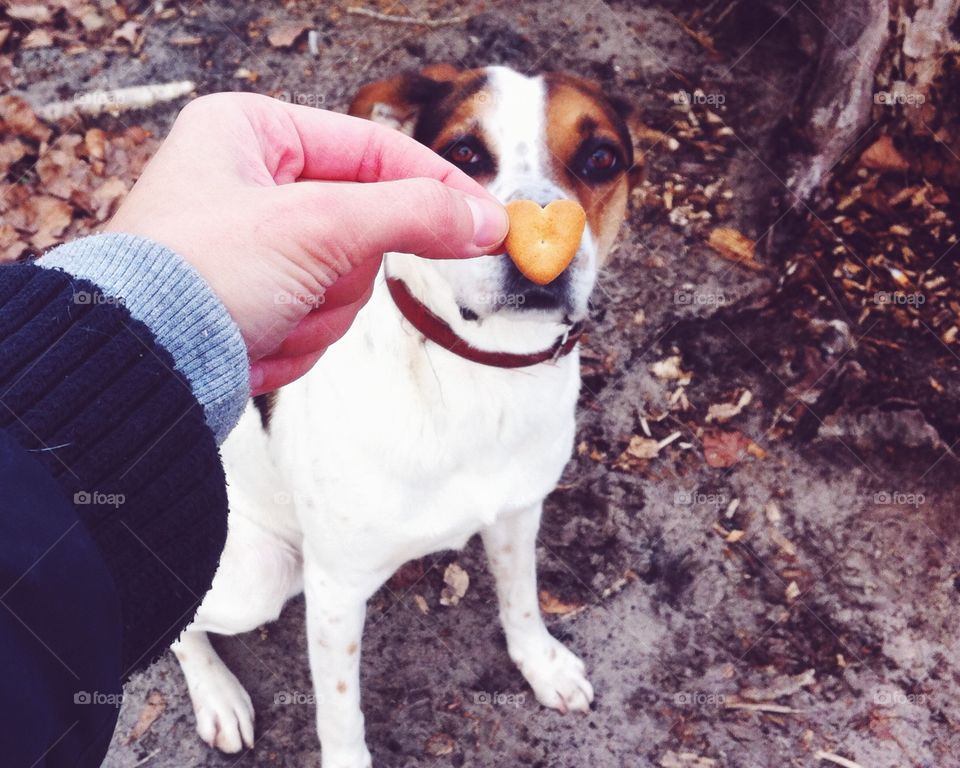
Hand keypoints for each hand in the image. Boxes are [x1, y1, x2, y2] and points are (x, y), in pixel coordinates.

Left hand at [104, 92, 507, 394]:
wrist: (138, 372)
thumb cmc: (201, 276)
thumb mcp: (317, 226)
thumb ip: (412, 214)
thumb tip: (486, 220)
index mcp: (252, 134)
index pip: (374, 150)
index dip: (435, 187)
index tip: (487, 221)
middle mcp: (253, 185)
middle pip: (364, 227)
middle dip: (339, 272)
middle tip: (307, 282)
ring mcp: (257, 249)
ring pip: (347, 283)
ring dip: (317, 313)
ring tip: (266, 316)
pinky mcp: (258, 303)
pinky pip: (321, 319)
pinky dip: (297, 339)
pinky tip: (254, 341)